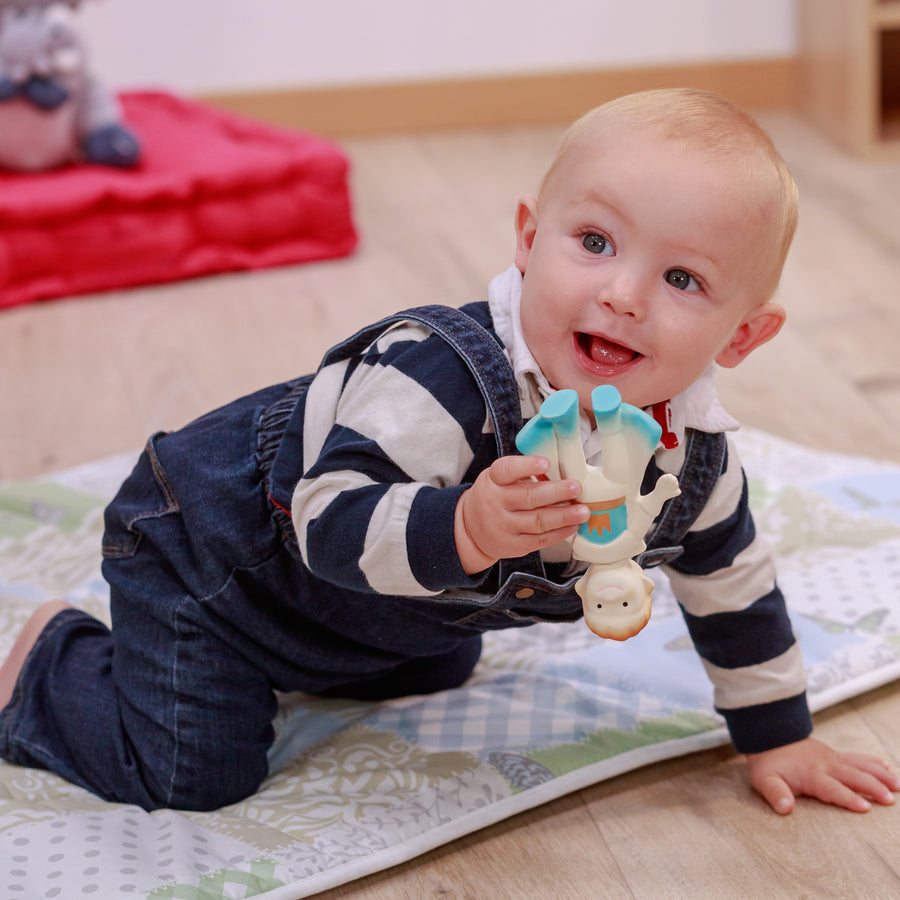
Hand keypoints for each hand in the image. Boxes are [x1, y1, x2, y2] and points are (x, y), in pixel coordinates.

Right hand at [455, 454, 588, 573]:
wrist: (471, 529)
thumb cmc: (494, 496)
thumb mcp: (497, 479)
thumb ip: (522, 473)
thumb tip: (559, 468)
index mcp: (492, 480)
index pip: (507, 470)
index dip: (526, 466)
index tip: (546, 462)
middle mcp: (495, 503)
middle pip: (528, 497)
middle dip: (556, 492)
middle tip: (576, 487)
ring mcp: (503, 527)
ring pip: (537, 521)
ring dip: (564, 515)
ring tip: (583, 510)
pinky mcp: (513, 545)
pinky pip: (540, 539)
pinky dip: (560, 532)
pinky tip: (573, 525)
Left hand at [746, 736, 899, 814]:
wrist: (767, 735)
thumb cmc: (767, 761)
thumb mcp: (764, 779)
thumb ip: (775, 793)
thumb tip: (785, 808)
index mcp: (811, 774)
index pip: (832, 788)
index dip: (848, 798)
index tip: (865, 808)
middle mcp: (825, 764)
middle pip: (853, 776)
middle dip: (872, 787)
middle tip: (890, 799)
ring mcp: (831, 757)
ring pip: (859, 765)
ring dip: (879, 774)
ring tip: (897, 785)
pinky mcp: (833, 754)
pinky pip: (856, 757)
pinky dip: (871, 761)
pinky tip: (885, 765)